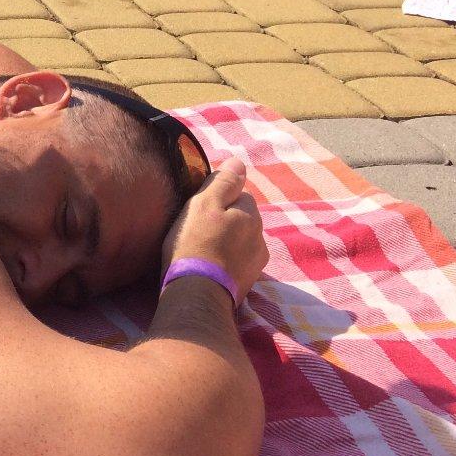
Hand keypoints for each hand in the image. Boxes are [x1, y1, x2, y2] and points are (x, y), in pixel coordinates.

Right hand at [159, 158, 267, 304]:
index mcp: (250, 215)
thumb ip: (222, 183)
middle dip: (226, 221)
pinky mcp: (248, 283)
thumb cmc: (195, 244)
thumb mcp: (203, 205)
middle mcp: (260, 237)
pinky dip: (226, 262)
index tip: (200, 210)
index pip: (239, 195)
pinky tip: (209, 267)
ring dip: (227, 243)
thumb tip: (239, 162)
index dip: (219, 199)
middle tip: (198, 230)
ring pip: (241, 242)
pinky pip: (237, 263)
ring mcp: (256, 263)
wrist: (197, 294)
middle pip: (242, 219)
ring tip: (202, 251)